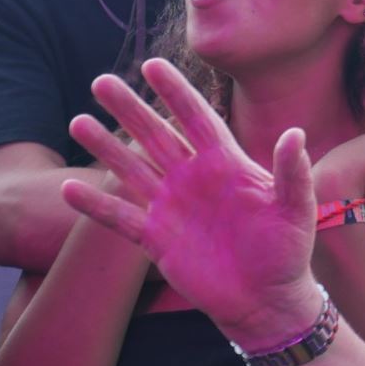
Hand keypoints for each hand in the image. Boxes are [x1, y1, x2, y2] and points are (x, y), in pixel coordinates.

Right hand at [61, 59, 321, 349]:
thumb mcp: (296, 209)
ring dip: (106, 147)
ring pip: (131, 170)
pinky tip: (68, 190)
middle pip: (156, 136)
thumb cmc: (288, 251)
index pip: (198, 119)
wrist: (268, 300)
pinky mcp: (157, 239)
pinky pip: (120, 218)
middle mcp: (195, 179)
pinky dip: (96, 205)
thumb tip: (295, 133)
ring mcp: (173, 207)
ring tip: (78, 121)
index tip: (153, 65)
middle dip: (131, 108)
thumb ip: (292, 172)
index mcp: (228, 164)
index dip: (177, 92)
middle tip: (102, 81)